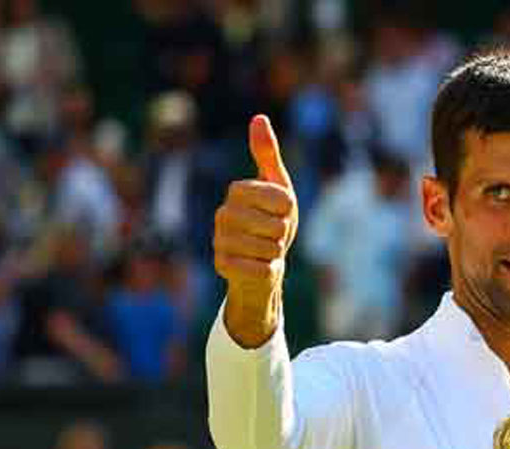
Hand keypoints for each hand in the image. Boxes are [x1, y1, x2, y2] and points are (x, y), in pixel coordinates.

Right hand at [214, 114, 297, 348]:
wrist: (261, 262)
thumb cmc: (272, 221)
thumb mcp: (278, 186)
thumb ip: (267, 154)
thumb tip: (258, 117)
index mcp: (237, 190)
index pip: (282, 200)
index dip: (288, 210)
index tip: (279, 212)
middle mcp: (223, 213)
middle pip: (277, 226)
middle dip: (282, 234)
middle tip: (272, 235)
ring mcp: (220, 240)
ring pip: (270, 249)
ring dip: (275, 253)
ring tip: (265, 250)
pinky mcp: (223, 266)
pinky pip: (261, 269)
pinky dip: (268, 270)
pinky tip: (257, 266)